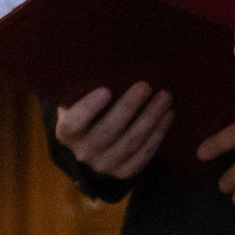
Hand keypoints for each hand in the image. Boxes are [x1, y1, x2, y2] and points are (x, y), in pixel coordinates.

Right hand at [54, 84, 173, 179]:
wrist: (96, 136)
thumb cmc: (89, 106)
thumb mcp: (79, 97)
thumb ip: (86, 86)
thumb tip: (108, 62)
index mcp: (66, 133)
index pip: (74, 123)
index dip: (88, 108)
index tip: (105, 89)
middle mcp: (83, 153)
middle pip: (108, 131)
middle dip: (129, 107)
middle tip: (146, 85)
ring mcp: (104, 166)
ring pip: (131, 143)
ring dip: (151, 118)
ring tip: (165, 97)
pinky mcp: (124, 172)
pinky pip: (144, 155)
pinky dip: (158, 134)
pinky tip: (168, 115)